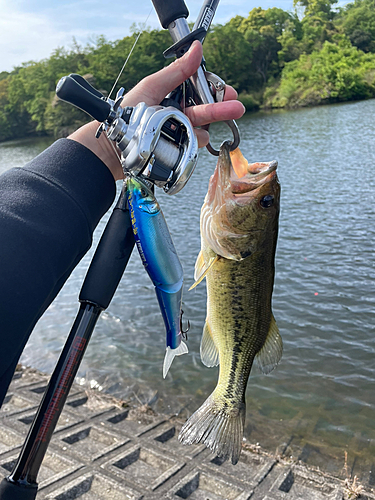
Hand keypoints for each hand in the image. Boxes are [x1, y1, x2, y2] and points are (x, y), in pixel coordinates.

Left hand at [69, 40, 244, 180]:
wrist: (115, 146)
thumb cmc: (127, 114)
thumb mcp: (152, 87)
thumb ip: (176, 72)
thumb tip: (196, 49)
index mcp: (173, 96)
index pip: (199, 91)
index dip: (215, 91)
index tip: (228, 92)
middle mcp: (178, 114)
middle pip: (206, 110)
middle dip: (222, 108)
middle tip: (236, 107)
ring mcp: (179, 133)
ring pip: (203, 129)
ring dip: (207, 126)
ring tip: (207, 125)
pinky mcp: (178, 149)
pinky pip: (195, 144)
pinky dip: (196, 140)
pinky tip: (192, 138)